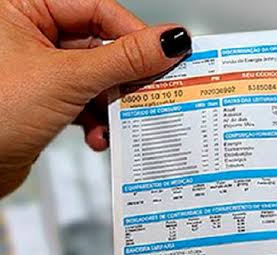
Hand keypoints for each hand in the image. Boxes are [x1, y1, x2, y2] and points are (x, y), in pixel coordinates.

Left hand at [0, 0, 192, 196]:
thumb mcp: (68, 79)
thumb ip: (124, 59)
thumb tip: (167, 41)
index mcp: (23, 7)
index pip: (98, 9)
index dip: (135, 34)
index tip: (167, 54)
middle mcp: (28, 32)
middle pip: (101, 45)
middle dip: (124, 79)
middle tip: (151, 91)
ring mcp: (37, 67)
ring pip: (96, 78)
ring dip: (112, 105)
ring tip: (117, 121)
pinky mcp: (43, 97)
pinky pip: (85, 100)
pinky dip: (97, 119)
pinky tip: (97, 134)